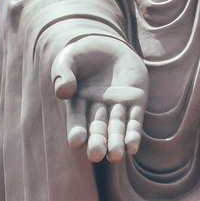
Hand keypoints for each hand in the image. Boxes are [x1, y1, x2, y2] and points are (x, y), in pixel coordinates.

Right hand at [52, 34, 147, 162]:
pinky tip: (132, 147)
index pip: (77, 119)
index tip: (76, 142)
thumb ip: (63, 73)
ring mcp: (118, 106)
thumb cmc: (84, 53)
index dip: (77, 130)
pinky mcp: (136, 101)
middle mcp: (97, 108)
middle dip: (97, 141)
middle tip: (95, 156)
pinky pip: (135, 120)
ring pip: (117, 127)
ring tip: (115, 156)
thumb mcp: (69, 58)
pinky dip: (134, 134)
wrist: (111, 44)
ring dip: (116, 142)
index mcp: (78, 101)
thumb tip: (63, 92)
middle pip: (98, 128)